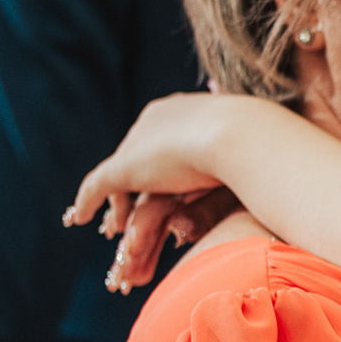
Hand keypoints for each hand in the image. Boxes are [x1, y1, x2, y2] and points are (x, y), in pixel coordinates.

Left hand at [63, 92, 260, 289]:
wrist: (245, 137)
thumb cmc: (262, 145)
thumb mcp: (250, 152)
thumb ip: (239, 163)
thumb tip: (253, 177)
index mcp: (185, 112)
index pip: (162, 141)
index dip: (156, 164)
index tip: (156, 183)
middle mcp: (155, 120)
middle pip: (136, 157)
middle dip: (130, 187)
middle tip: (124, 209)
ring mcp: (139, 142)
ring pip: (119, 178)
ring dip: (116, 205)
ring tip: (112, 230)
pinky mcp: (127, 166)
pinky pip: (98, 185)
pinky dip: (86, 201)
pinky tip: (78, 219)